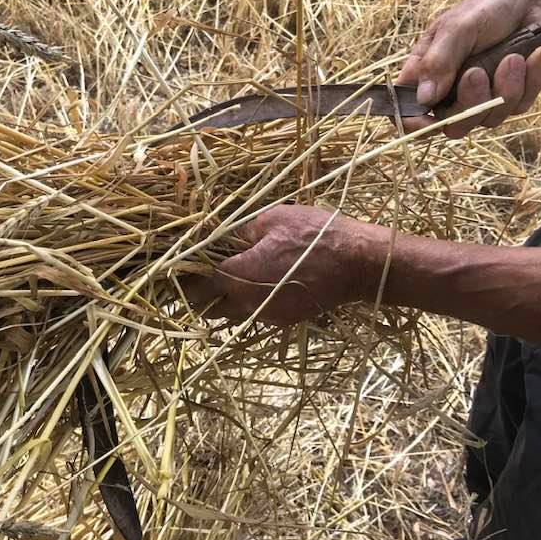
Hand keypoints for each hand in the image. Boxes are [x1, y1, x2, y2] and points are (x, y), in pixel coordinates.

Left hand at [185, 205, 387, 327]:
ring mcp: (267, 316)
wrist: (359, 264)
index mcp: (240, 275)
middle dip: (201, 294)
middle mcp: (249, 302)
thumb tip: (220, 236)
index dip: (187, 277)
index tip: (181, 268)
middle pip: (210, 307)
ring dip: (226, 299)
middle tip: (201, 274)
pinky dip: (250, 302)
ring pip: (233, 313)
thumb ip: (240, 231)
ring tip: (231, 276)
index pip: (198, 285)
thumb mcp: (274, 218)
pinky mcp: (284, 320)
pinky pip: (255, 313)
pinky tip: (260, 282)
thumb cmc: (315, 235)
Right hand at [397, 0, 540, 137]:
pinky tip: (532, 56)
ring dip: (504, 89)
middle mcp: (451, 90)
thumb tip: (422, 99)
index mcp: (426, 72)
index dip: (413, 123)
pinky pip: (518, 106)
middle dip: (469, 103)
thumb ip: (438, 61)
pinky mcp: (512, 95)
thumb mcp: (457, 27)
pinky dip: (529, 82)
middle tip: (477, 72)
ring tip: (513, 57)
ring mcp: (482, 96)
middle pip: (453, 124)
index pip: (407, 109)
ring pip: (488, 119)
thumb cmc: (489, 5)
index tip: (430, 122)